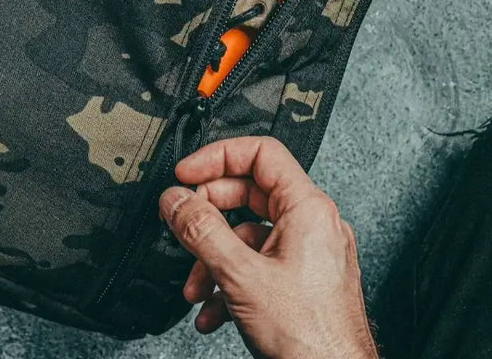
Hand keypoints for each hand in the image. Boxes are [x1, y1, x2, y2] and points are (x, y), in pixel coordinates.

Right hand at [159, 136, 377, 358]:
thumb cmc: (311, 339)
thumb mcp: (240, 275)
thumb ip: (201, 230)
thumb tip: (176, 200)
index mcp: (308, 208)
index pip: (260, 153)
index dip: (218, 157)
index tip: (188, 173)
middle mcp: (314, 224)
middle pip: (250, 193)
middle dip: (210, 216)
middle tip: (184, 225)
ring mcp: (312, 254)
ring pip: (251, 235)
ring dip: (214, 258)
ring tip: (196, 286)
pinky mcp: (306, 281)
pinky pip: (261, 264)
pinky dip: (232, 280)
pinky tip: (214, 309)